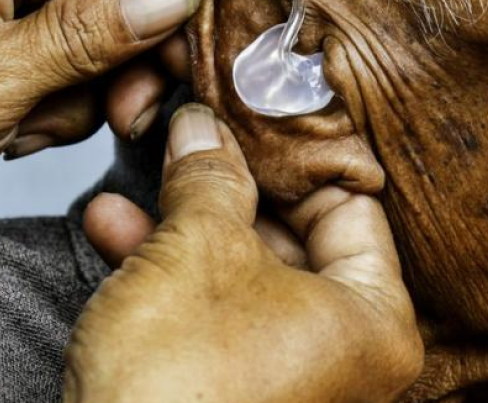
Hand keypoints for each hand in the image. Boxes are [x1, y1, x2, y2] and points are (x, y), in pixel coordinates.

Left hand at [0, 0, 196, 280]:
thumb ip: (85, 36)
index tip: (171, 69)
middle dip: (131, 59)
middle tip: (119, 119)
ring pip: (109, 36)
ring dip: (89, 95)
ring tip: (27, 128)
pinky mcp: (9, 37)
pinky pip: (76, 66)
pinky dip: (61, 108)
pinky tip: (14, 130)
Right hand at [63, 104, 423, 402]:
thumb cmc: (180, 386)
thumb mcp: (197, 249)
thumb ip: (209, 178)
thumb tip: (205, 129)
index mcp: (374, 320)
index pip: (352, 205)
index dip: (297, 151)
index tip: (254, 112)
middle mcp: (342, 354)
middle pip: (294, 236)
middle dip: (228, 184)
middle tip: (194, 136)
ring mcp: (287, 377)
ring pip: (241, 272)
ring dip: (183, 221)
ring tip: (145, 170)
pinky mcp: (229, 391)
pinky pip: (209, 313)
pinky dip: (167, 273)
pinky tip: (114, 228)